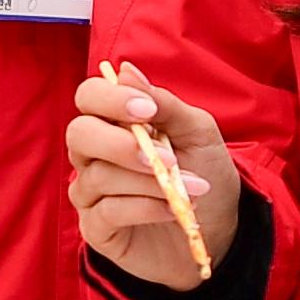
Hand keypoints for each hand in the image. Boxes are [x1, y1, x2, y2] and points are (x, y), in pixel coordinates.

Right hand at [65, 66, 246, 292]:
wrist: (220, 229)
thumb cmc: (204, 171)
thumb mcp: (196, 131)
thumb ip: (164, 104)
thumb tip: (125, 71)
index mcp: (114, 122)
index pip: (89, 96)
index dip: (110, 98)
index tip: (147, 110)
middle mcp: (93, 155)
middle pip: (78, 134)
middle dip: (120, 144)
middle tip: (164, 159)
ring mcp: (90, 193)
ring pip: (99, 176)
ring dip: (150, 182)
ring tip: (191, 189)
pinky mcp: (95, 228)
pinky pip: (108, 211)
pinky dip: (146, 207)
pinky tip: (173, 209)